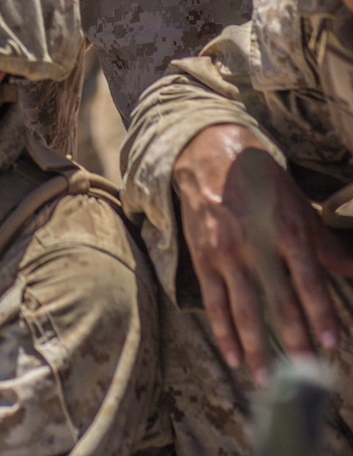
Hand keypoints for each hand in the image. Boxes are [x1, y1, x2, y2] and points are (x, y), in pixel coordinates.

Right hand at [173, 124, 352, 383]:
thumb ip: (324, 244)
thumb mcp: (298, 207)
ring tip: (267, 380)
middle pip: (278, 300)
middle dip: (294, 340)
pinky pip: (215, 302)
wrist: (211, 156)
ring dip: (257, 348)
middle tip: (304, 374)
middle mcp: (257, 243)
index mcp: (287, 229)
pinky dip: (224, 332)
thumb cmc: (264, 184)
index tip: (332, 344)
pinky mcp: (204, 258)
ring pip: (244, 308)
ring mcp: (227, 253)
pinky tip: (234, 358)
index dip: (320, 313)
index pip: (307, 279)